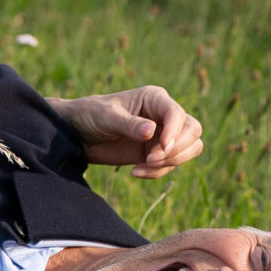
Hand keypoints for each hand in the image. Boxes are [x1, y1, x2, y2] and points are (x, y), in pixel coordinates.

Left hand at [48, 85, 204, 178]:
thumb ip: (128, 124)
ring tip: (143, 166)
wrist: (76, 134)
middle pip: (193, 131)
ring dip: (171, 162)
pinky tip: (135, 172)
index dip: (176, 132)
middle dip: (177, 148)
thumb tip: (152, 130)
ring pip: (189, 149)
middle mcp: (163, 115)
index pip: (177, 114)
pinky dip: (157, 172)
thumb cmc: (90, 115)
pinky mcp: (156, 152)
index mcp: (154, 99)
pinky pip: (171, 164)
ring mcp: (162, 134)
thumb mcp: (106, 117)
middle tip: (151, 159)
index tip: (162, 148)